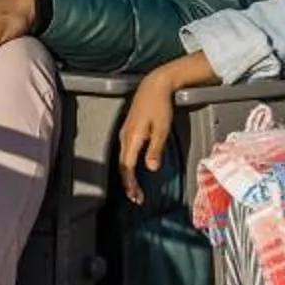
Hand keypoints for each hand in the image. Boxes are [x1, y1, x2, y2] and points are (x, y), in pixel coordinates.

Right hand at [117, 53, 222, 205]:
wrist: (154, 86)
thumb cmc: (160, 106)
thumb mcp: (161, 129)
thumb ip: (155, 149)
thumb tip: (151, 168)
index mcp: (131, 138)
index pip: (127, 167)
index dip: (130, 184)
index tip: (136, 196)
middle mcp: (124, 137)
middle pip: (122, 166)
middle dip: (128, 184)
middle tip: (136, 198)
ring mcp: (125, 133)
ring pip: (123, 160)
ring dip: (128, 176)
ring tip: (136, 189)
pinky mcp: (129, 130)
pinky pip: (125, 153)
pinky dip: (129, 165)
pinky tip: (135, 170)